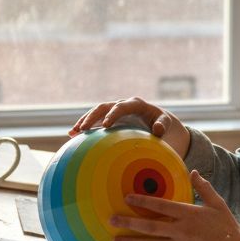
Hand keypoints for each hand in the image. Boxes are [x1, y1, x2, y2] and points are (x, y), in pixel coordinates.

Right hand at [69, 97, 191, 158]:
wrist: (161, 124)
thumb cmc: (164, 124)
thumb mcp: (166, 123)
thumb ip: (163, 125)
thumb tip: (157, 130)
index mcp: (136, 104)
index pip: (122, 106)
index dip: (113, 114)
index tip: (106, 125)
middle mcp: (122, 105)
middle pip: (104, 107)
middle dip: (93, 117)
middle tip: (84, 129)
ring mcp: (114, 112)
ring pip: (96, 113)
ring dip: (85, 121)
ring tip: (74, 132)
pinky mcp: (110, 120)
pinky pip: (95, 123)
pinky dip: (85, 128)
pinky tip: (73, 136)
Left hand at [109, 171, 239, 240]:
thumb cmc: (227, 227)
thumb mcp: (217, 204)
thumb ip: (203, 188)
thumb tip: (194, 172)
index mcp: (189, 213)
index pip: (162, 205)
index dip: (143, 201)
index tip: (127, 197)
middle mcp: (182, 230)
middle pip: (151, 226)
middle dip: (129, 222)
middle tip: (111, 219)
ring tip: (114, 240)